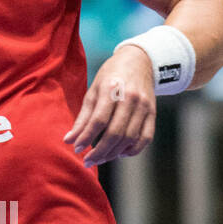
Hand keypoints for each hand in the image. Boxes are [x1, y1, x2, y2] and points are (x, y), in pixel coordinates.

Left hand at [63, 44, 155, 165]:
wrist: (139, 62)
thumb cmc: (110, 77)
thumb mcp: (93, 91)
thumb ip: (82, 117)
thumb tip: (69, 140)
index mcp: (111, 89)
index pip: (98, 120)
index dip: (87, 137)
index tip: (77, 149)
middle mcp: (130, 98)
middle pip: (115, 133)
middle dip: (100, 151)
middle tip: (88, 162)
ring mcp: (144, 107)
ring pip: (130, 138)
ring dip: (113, 153)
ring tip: (100, 159)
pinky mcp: (153, 113)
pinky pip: (146, 138)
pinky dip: (133, 150)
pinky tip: (120, 153)